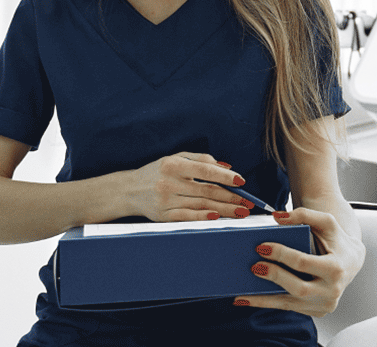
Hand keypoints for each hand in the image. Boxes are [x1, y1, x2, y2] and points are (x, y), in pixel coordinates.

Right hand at [125, 152, 251, 221]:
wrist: (128, 190)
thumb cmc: (156, 172)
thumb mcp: (175, 158)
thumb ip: (200, 159)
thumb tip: (227, 167)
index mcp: (174, 164)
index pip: (205, 170)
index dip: (225, 176)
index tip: (241, 181)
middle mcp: (169, 182)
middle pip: (206, 191)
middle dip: (230, 197)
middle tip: (248, 202)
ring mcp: (166, 200)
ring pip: (201, 205)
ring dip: (224, 210)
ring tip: (240, 212)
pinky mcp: (163, 216)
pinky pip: (187, 217)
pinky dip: (203, 218)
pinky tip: (217, 218)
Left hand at [235, 207, 363, 316]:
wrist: (351, 261)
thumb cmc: (336, 240)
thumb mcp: (326, 222)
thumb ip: (303, 215)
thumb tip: (277, 218)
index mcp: (336, 267)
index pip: (303, 263)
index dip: (280, 255)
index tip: (261, 247)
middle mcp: (332, 290)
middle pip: (297, 287)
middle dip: (273, 276)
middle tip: (253, 266)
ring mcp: (324, 304)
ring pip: (290, 304)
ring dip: (263, 300)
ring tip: (241, 295)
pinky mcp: (317, 312)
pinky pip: (290, 308)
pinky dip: (269, 304)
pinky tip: (251, 300)